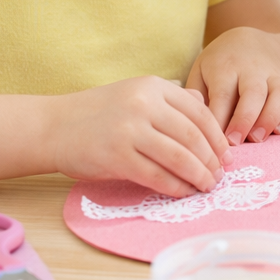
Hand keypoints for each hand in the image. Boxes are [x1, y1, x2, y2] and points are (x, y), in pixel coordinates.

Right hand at [45, 77, 228, 196]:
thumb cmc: (98, 113)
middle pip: (192, 136)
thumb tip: (206, 108)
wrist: (52, 127)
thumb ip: (170, 100)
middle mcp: (143, 105)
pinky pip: (156, 175)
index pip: (198, 113)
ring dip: (198, 175)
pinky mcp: (116, 156)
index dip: (217, 137)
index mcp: (152, 87)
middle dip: (211, 159)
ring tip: (207, 186)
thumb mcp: (135, 93)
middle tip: (221, 174)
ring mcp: (129, 130)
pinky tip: (184, 192)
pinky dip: (175, 186)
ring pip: (178, 157)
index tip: (227, 154)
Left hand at [187, 26, 279, 145]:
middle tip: (237, 142)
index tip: (215, 140)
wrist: (251, 42)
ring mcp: (275, 75)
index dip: (220, 118)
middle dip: (246, 119)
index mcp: (226, 66)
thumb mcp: (201, 72)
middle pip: (254, 92)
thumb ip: (196, 97)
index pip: (223, 93)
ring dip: (271, 118)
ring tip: (259, 138)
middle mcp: (253, 69)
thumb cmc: (220, 65)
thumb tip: (195, 122)